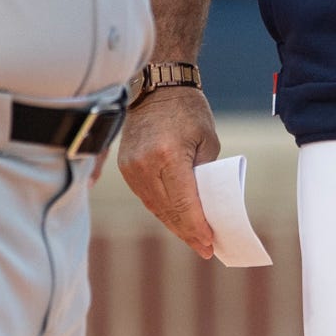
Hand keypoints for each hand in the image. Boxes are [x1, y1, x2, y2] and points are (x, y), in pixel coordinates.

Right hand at [117, 88, 220, 259]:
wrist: (157, 87)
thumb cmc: (189, 110)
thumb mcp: (208, 141)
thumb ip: (206, 174)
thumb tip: (207, 206)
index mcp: (168, 155)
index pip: (183, 202)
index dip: (197, 227)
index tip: (210, 243)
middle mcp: (145, 164)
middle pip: (168, 210)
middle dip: (188, 232)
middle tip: (206, 248)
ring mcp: (131, 168)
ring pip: (155, 207)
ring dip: (174, 224)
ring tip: (194, 239)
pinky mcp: (125, 168)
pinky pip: (147, 197)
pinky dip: (162, 210)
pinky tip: (176, 220)